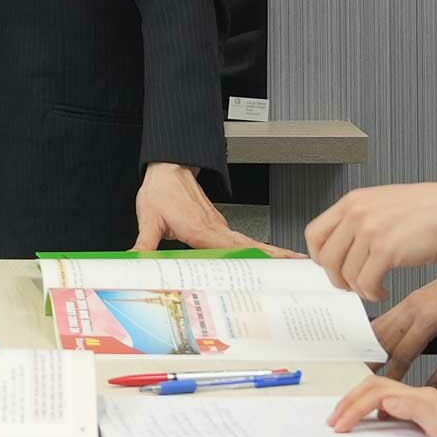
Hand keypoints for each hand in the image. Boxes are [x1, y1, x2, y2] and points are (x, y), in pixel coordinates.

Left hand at [131, 162, 294, 253]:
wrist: (168, 169)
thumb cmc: (161, 190)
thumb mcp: (148, 218)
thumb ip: (144, 243)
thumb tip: (135, 261)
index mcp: (201, 230)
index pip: (231, 250)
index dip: (253, 258)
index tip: (273, 265)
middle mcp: (216, 230)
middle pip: (251, 247)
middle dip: (276, 257)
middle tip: (301, 266)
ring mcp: (220, 229)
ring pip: (251, 245)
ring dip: (273, 254)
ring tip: (296, 265)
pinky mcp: (219, 229)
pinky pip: (243, 243)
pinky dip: (260, 251)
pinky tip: (269, 260)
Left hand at [303, 181, 436, 300]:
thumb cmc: (429, 211)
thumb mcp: (384, 203)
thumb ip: (359, 220)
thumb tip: (341, 246)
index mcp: (353, 201)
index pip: (314, 234)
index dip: (319, 257)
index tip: (330, 267)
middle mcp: (357, 214)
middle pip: (325, 258)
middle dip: (338, 278)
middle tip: (352, 285)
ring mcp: (370, 232)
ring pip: (345, 274)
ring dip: (359, 289)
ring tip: (374, 288)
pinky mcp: (386, 251)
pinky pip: (365, 284)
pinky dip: (372, 294)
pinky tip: (383, 292)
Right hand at [326, 374, 436, 436]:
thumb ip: (420, 411)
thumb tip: (387, 401)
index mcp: (422, 398)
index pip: (379, 393)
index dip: (356, 407)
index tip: (342, 426)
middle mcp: (417, 396)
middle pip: (373, 386)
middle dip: (349, 402)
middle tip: (333, 422)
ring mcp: (413, 403)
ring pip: (374, 391)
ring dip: (353, 402)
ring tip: (339, 419)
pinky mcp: (410, 411)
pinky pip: (380, 401)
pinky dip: (363, 408)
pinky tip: (357, 421)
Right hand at [370, 266, 436, 386]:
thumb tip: (433, 389)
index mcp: (429, 317)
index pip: (403, 353)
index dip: (393, 374)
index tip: (387, 388)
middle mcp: (414, 306)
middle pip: (382, 339)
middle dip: (372, 361)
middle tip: (361, 378)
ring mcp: (409, 300)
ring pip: (380, 327)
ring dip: (370, 347)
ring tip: (363, 365)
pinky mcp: (410, 298)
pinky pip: (386, 318)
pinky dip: (377, 335)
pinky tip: (373, 346)